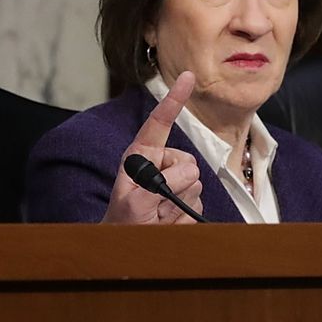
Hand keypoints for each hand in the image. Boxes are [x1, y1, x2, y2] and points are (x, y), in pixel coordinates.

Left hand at [102, 71, 205, 223]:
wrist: (128, 245)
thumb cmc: (124, 221)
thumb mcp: (135, 202)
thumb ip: (161, 184)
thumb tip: (188, 173)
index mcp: (142, 155)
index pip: (160, 122)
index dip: (175, 99)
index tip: (187, 77)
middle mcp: (160, 164)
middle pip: (188, 162)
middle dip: (175, 186)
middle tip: (154, 206)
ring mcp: (175, 181)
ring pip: (196, 184)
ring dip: (177, 205)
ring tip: (157, 215)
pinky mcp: (186, 198)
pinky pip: (198, 204)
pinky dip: (182, 217)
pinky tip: (166, 220)